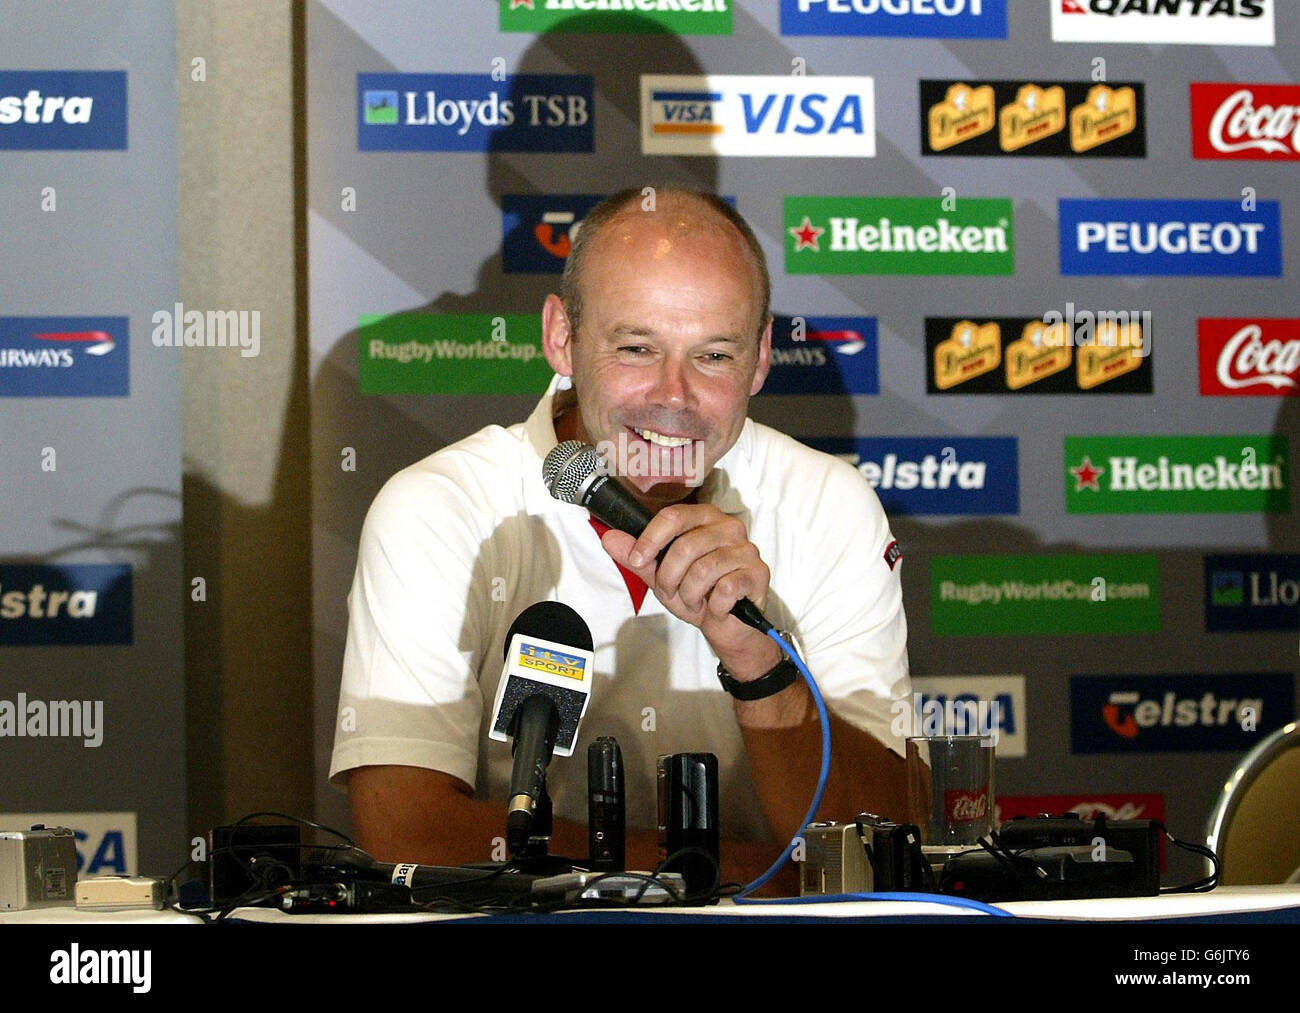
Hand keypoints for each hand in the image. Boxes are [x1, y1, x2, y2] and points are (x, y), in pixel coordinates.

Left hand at [598, 503, 779, 674]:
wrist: (729, 625)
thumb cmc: (699, 594)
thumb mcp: (661, 576)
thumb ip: (637, 557)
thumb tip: (609, 538)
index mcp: (704, 518)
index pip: (673, 516)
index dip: (650, 539)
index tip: (638, 560)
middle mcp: (728, 527)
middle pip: (685, 546)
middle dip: (669, 577)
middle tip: (671, 592)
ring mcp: (746, 549)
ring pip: (703, 570)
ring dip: (690, 595)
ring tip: (694, 600)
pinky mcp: (758, 572)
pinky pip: (726, 588)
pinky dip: (714, 605)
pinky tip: (717, 607)